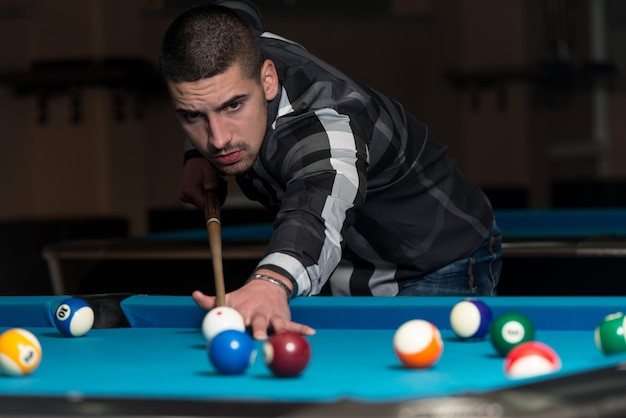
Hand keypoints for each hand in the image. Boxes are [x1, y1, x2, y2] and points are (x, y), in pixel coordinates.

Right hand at [179, 157, 223, 208]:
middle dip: (217, 196)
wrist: (195, 159)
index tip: (223, 190)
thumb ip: (211, 181)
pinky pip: (202, 199)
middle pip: (206, 205)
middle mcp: (186, 196)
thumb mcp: (209, 169)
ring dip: (214, 194)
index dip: (216, 201)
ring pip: (206, 203)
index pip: (206, 205)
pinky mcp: (188, 196)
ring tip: (217, 182)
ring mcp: (186, 197)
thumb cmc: (202, 163)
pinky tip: (212, 184)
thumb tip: (212, 190)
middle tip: (221, 183)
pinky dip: (210, 193)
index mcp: (190, 191)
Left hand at [192, 279, 315, 339]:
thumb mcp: (228, 297)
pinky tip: (311, 333)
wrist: (267, 285)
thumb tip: (195, 295)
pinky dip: (302, 328)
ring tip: (282, 338)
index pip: (237, 319)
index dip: (234, 328)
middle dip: (258, 330)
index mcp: (242, 310)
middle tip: (257, 339)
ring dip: (279, 331)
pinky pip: (294, 325)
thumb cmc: (244, 298)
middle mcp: (258, 313)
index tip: (229, 336)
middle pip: (258, 323)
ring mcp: (272, 316)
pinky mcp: (284, 318)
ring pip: (276, 325)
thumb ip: (211, 301)